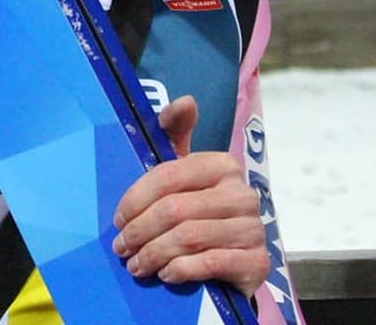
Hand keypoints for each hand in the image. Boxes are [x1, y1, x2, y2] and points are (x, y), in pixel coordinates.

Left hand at [111, 95, 268, 297]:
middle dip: (140, 232)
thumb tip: (186, 100)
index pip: (168, 176)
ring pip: (189, 237)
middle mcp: (242, 194)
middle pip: (175, 210)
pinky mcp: (257, 263)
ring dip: (154, 254)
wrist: (235, 258)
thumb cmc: (198, 207)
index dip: (136, 198)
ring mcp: (253, 229)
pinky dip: (182, 269)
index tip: (118, 219)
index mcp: (222, 165)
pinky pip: (211, 263)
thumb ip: (176, 133)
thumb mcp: (184, 170)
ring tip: (136, 265)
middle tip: (121, 248)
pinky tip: (166, 274)